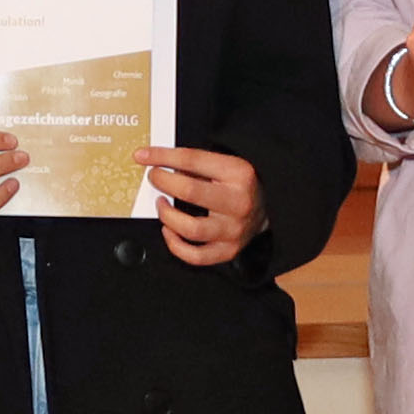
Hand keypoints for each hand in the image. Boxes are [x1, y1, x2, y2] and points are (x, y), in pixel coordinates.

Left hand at [145, 145, 262, 267]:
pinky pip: (196, 256)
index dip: (162, 157)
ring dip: (167, 216)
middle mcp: (239, 202)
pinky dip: (176, 246)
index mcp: (239, 174)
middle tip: (154, 178)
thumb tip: (155, 160)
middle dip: (163, 182)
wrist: (271, 207)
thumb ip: (194, 163)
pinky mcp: (229, 250)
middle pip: (190, 192)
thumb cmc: (241, 184)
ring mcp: (234, 229)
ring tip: (161, 205)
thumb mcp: (225, 164)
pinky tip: (169, 231)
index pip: (193, 160)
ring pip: (191, 229)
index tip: (143, 156)